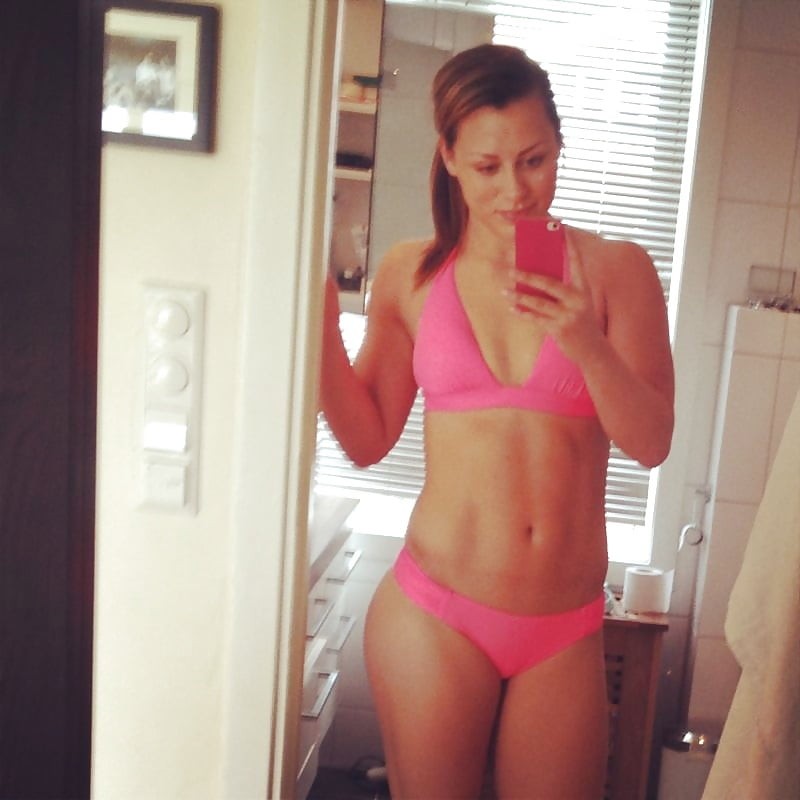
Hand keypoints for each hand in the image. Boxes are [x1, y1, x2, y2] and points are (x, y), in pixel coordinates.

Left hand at [505, 231, 602, 361]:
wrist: (592, 349)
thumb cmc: (580, 321)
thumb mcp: (577, 302)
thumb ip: (561, 289)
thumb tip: (534, 275)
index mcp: (583, 288)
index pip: (576, 261)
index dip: (569, 244)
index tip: (561, 227)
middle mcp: (577, 299)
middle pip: (549, 283)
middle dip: (527, 275)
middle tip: (509, 269)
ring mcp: (568, 315)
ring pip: (539, 302)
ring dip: (519, 296)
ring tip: (504, 290)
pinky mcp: (560, 329)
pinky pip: (536, 318)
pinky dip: (523, 312)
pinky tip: (511, 307)